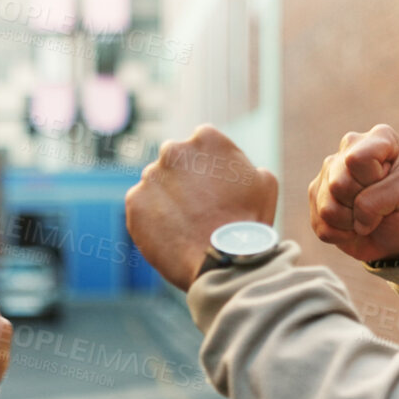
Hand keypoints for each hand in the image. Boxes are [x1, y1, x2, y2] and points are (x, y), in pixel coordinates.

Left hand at [125, 125, 279, 291]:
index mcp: (206, 138)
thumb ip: (244, 165)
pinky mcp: (135, 201)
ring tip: (186, 227)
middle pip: (174, 163)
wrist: (223, 260)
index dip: (209, 170)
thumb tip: (236, 167)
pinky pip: (142, 208)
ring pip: (156, 186)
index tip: (214, 190)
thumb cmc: (249, 222)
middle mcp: (173, 150)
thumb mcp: (264, 183)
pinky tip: (171, 236)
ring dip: (166, 201)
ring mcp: (150, 176)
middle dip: (183, 180)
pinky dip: (152, 221)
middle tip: (197, 209)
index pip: (201, 147)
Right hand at [309, 124, 398, 263]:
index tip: (388, 183)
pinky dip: (342, 234)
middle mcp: (349, 148)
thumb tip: (358, 209)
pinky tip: (352, 225)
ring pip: (328, 208)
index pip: (358, 159)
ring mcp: (328, 171)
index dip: (373, 180)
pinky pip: (322, 225)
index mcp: (378, 138)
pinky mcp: (315, 195)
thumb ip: (389, 191)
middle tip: (378, 205)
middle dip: (362, 205)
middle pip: (339, 184)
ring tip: (366, 216)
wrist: (395, 233)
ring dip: (352, 222)